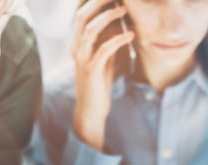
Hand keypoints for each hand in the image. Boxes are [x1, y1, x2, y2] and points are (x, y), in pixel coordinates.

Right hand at [71, 0, 134, 150]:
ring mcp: (82, 59)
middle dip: (98, 3)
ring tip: (125, 11)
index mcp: (79, 44)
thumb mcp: (105, 60)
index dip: (95, 3)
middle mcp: (77, 48)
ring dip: (108, 17)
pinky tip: (130, 36)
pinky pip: (104, 49)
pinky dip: (118, 40)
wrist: (92, 111)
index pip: (83, 15)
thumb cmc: (100, 85)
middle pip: (82, 16)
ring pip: (90, 29)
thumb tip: (121, 26)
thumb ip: (109, 43)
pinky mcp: (91, 70)